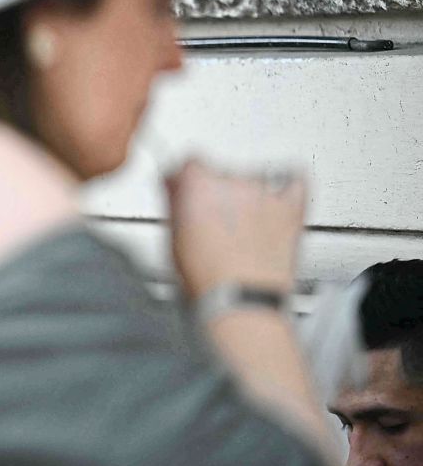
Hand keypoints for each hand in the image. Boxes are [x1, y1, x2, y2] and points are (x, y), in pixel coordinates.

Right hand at [166, 159, 305, 300]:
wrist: (242, 302)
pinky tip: (275, 202)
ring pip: (254, 178)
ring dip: (249, 196)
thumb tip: (174, 187)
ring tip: (246, 227)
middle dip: (218, 193)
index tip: (187, 191)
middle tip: (217, 222)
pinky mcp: (291, 206)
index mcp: (196, 184)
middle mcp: (230, 179)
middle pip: (221, 172)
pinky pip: (293, 180)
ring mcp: (263, 191)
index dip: (188, 180)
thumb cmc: (207, 280)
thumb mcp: (172, 238)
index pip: (189, 163)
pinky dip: (285, 188)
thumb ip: (174, 203)